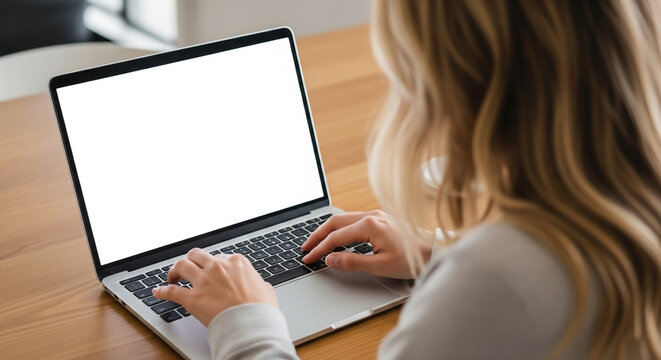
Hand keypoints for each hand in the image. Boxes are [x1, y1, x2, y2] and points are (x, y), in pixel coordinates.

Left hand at [152, 248, 277, 325]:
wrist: (252, 325)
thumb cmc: (261, 310)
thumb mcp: (266, 290)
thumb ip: (259, 284)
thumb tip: (261, 286)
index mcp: (236, 262)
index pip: (218, 256)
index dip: (211, 264)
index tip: (209, 270)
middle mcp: (218, 267)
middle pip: (196, 255)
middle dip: (190, 260)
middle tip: (187, 268)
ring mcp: (204, 282)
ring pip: (181, 266)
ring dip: (174, 270)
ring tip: (172, 276)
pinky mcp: (193, 299)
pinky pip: (172, 291)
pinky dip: (162, 291)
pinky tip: (157, 292)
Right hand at [302, 210, 430, 278]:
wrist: (434, 250)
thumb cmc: (412, 258)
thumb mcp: (380, 266)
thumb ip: (352, 262)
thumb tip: (330, 259)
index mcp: (370, 225)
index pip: (336, 237)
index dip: (319, 249)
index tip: (309, 258)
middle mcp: (371, 215)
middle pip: (335, 222)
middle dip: (317, 235)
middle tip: (305, 248)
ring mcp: (376, 214)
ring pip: (343, 218)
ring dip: (327, 230)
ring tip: (316, 242)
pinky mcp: (380, 218)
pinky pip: (352, 219)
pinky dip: (339, 228)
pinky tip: (336, 237)